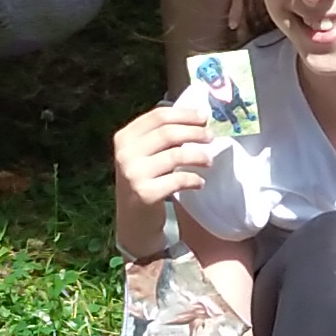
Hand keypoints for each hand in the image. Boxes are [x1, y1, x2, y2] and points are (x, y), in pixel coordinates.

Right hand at [109, 91, 216, 218]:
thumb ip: (160, 135)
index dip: (185, 114)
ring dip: (198, 156)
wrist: (133, 221)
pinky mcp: (145, 194)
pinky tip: (200, 182)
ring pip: (176, 155)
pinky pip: (178, 180)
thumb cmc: (144, 180)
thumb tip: (198, 117)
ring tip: (209, 161)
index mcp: (124, 137)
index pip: (158, 116)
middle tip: (211, 136)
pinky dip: (194, 179)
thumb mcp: (142, 153)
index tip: (204, 116)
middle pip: (168, 133)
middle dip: (195, 132)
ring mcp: (133, 174)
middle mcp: (125, 154)